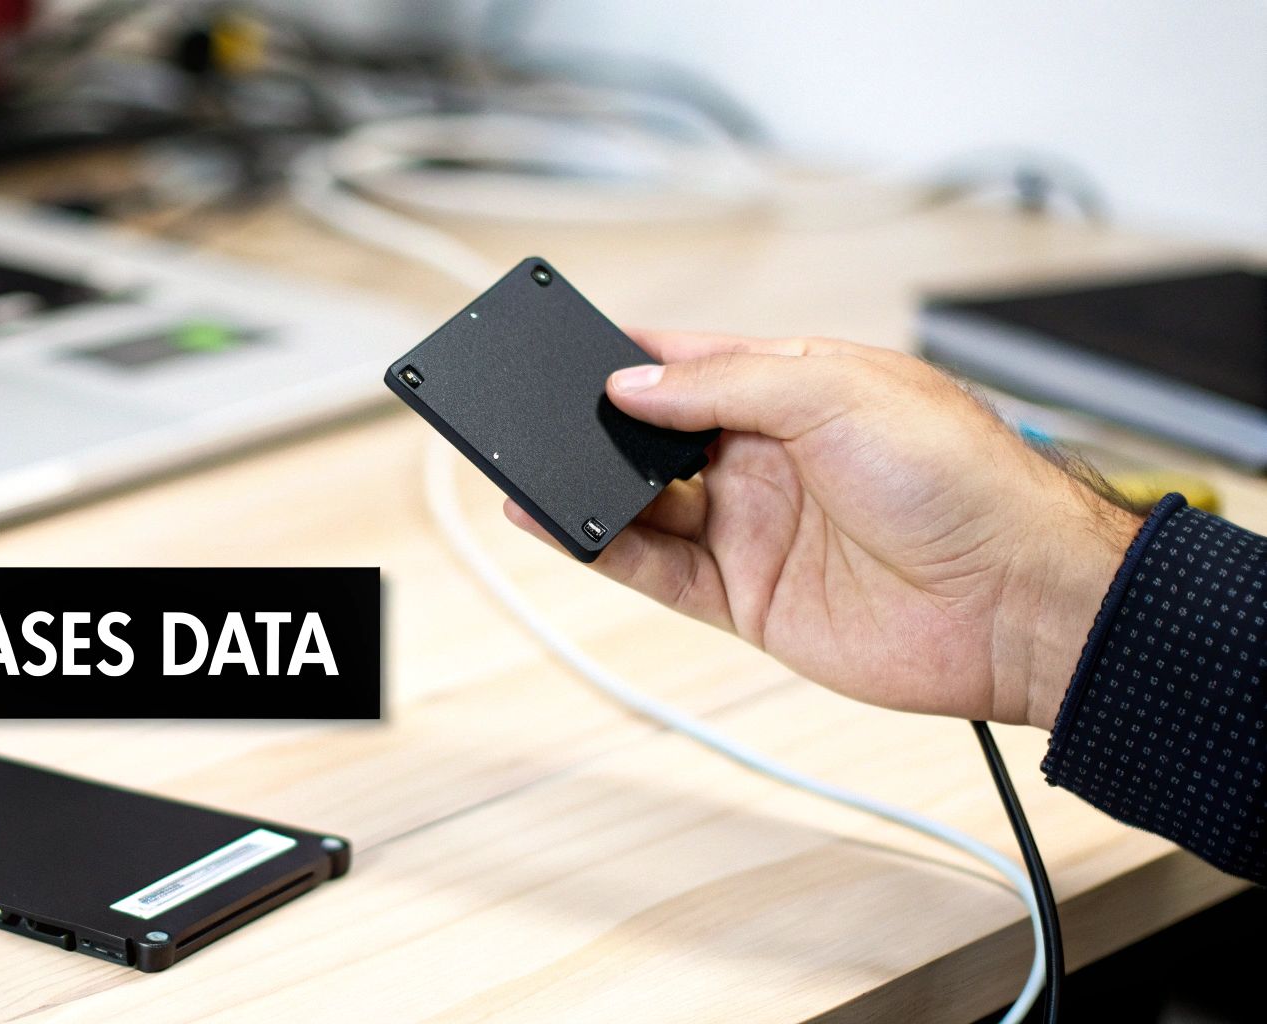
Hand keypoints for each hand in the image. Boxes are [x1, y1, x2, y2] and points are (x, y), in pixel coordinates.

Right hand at [504, 331, 1141, 726]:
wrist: (1017, 603)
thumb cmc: (962, 482)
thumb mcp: (839, 393)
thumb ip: (726, 385)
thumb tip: (633, 386)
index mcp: (799, 390)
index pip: (692, 363)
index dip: (632, 355)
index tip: (566, 343)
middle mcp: (769, 458)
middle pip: (656, 435)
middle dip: (596, 423)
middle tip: (530, 411)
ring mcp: (754, 529)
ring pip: (643, 503)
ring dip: (584, 487)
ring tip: (522, 467)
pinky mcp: (745, 598)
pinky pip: (653, 569)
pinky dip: (597, 549)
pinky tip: (554, 524)